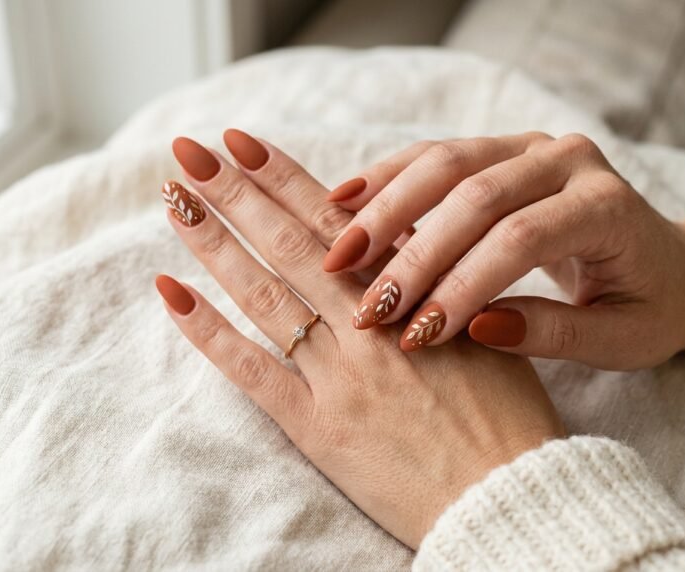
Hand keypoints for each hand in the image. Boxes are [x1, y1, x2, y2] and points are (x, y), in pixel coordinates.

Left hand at [157, 130, 565, 547]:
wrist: (511, 495)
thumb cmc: (512, 420)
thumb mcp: (490, 331)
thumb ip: (446, 284)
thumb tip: (411, 241)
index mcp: (416, 295)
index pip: (336, 221)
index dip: (284, 177)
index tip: (243, 143)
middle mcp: (369, 326)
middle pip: (290, 242)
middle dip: (235, 191)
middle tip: (189, 150)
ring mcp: (340, 375)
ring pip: (265, 292)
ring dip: (214, 240)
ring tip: (174, 197)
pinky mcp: (319, 427)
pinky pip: (253, 371)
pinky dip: (209, 330)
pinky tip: (172, 291)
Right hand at [323, 133, 684, 369]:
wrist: (675, 265)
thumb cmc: (649, 308)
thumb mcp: (619, 339)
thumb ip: (552, 333)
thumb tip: (475, 326)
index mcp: (606, 206)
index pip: (520, 238)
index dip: (461, 286)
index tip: (415, 336)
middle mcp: (569, 160)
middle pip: (474, 194)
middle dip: (412, 253)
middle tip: (367, 305)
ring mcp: (533, 146)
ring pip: (446, 162)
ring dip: (386, 209)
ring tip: (339, 256)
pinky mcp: (504, 148)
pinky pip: (437, 154)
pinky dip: (390, 177)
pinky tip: (345, 202)